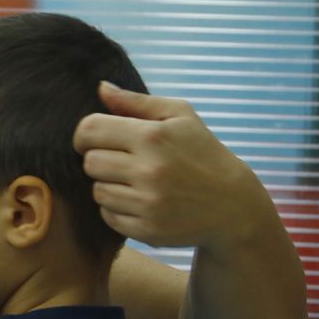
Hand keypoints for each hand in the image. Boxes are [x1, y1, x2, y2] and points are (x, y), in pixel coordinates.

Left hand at [73, 82, 267, 251]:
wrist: (234, 205)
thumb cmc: (204, 153)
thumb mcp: (181, 116)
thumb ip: (137, 102)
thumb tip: (101, 88)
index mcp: (153, 136)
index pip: (90, 130)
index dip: (85, 134)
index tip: (94, 140)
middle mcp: (148, 171)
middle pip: (90, 163)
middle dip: (99, 160)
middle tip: (120, 161)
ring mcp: (148, 204)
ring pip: (97, 191)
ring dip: (109, 185)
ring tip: (133, 182)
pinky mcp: (147, 230)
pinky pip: (108, 216)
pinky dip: (117, 209)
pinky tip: (139, 201)